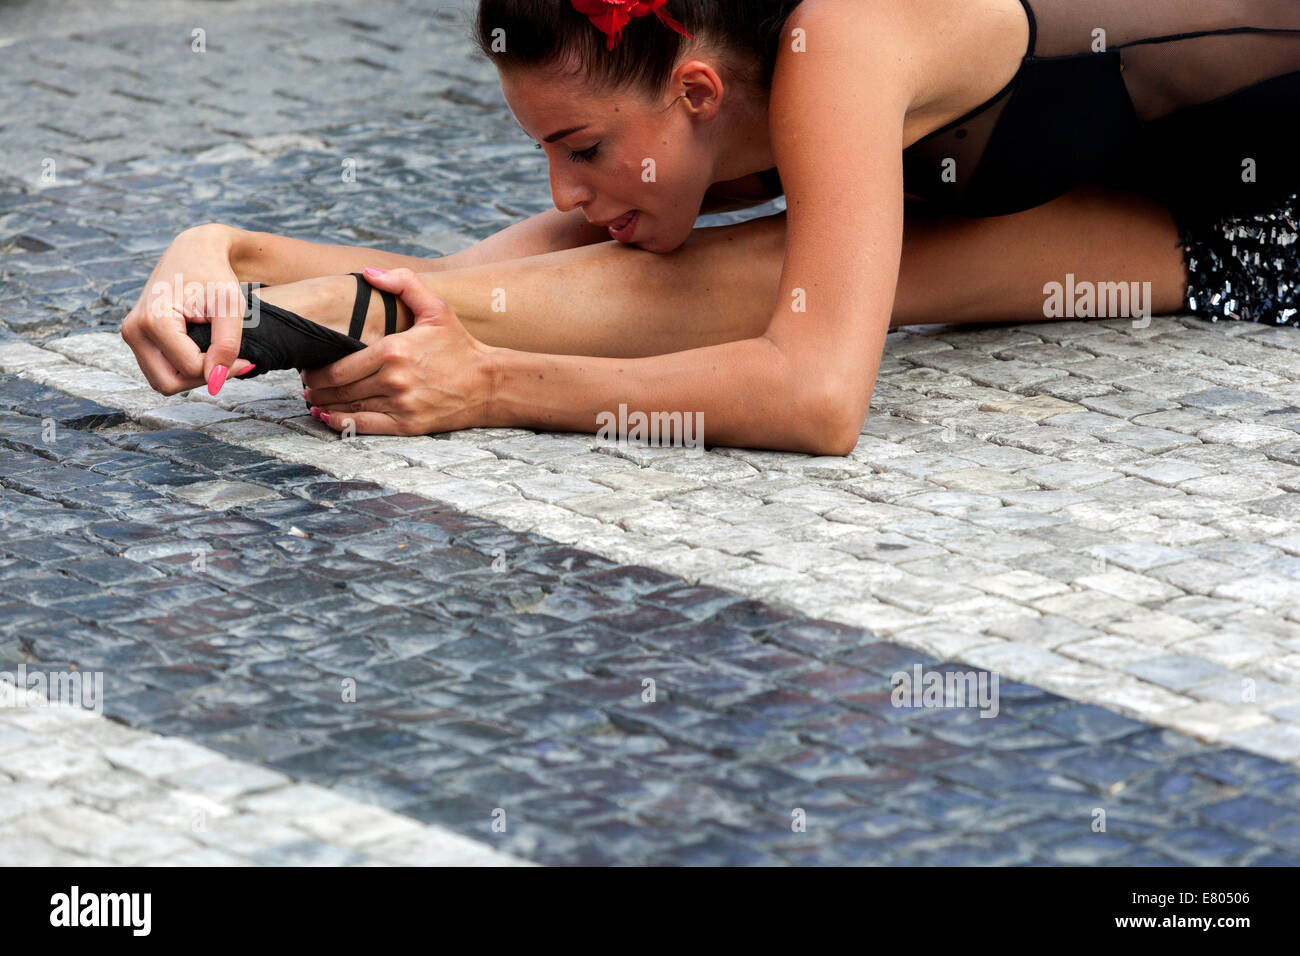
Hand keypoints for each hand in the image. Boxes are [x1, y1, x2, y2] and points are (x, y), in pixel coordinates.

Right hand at [119, 224, 253, 393]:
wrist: (193, 252)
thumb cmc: (214, 274)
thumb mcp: (230, 306)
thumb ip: (226, 344)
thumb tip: (215, 381)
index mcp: (154, 320)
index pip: (190, 368)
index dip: (222, 369)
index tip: (245, 358)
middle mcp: (134, 330)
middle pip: (168, 384)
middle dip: (202, 378)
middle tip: (229, 362)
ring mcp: (132, 335)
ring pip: (162, 382)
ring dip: (192, 377)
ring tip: (217, 356)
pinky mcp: (137, 338)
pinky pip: (159, 371)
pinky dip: (182, 370)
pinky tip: (204, 354)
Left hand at [302, 267, 495, 435]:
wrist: (488, 383)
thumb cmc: (460, 345)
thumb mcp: (437, 307)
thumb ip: (403, 283)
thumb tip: (368, 273)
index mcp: (393, 350)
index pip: (339, 365)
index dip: (316, 369)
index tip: (308, 367)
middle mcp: (393, 379)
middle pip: (338, 388)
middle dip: (316, 387)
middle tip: (307, 384)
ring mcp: (400, 405)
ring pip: (347, 407)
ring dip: (324, 404)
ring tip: (314, 399)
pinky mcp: (407, 425)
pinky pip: (363, 427)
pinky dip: (339, 423)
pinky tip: (327, 417)